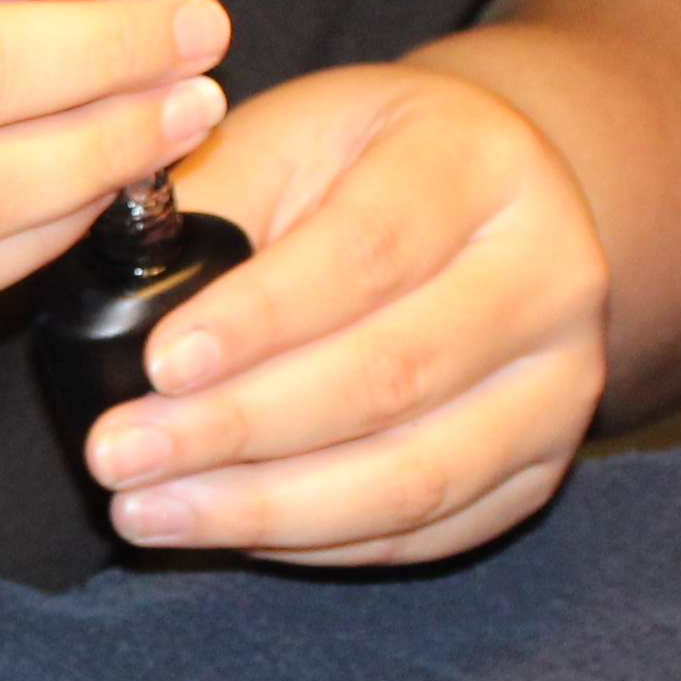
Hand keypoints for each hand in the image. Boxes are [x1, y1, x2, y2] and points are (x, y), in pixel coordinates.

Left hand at [72, 52, 608, 563]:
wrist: (486, 202)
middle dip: (238, 428)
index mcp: (480, 163)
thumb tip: (122, 312)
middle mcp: (548, 273)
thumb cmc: (359, 169)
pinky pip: (427, 531)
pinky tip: (225, 531)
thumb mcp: (287, 137)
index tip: (156, 365)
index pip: (369, 251)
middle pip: (393, 375)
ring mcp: (560, 382)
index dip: (260, 319)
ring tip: (150, 511)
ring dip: (267, 509)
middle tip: (119, 454)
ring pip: (415, 476)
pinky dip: (316, 543)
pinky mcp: (543, 466)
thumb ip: (213, 210)